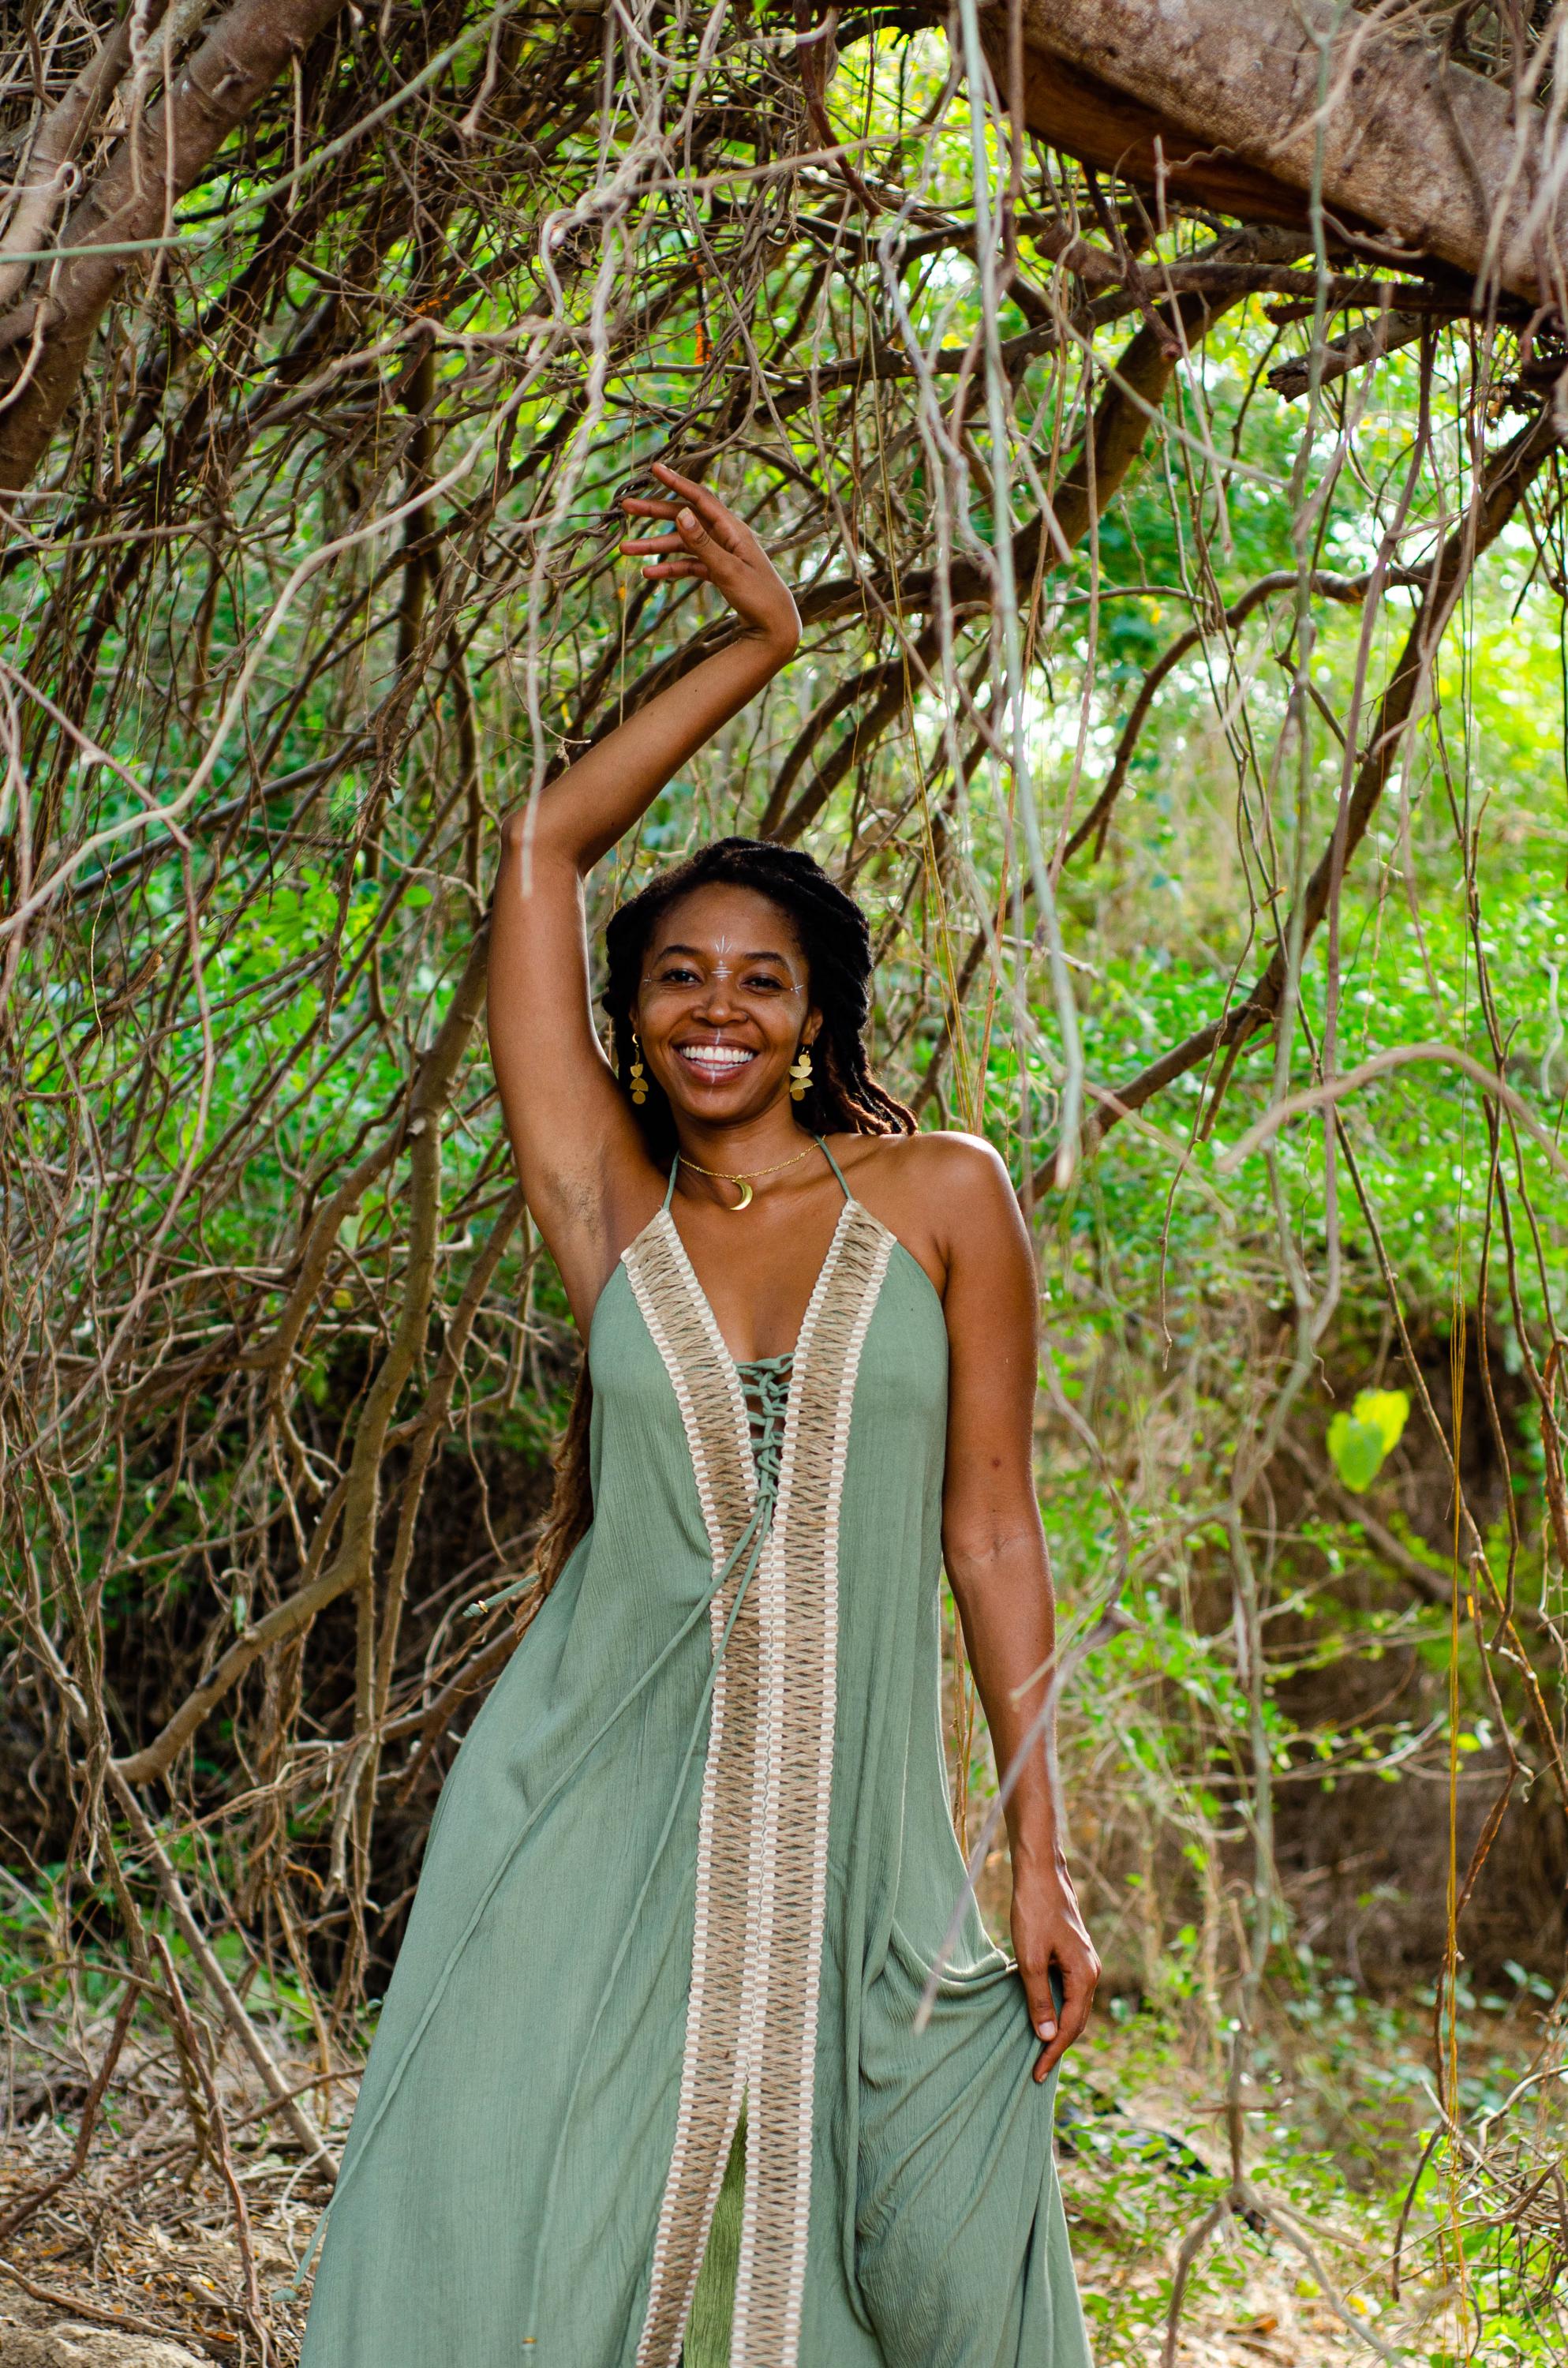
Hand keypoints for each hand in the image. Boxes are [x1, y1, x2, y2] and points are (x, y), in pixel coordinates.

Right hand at [620, 461, 799, 654]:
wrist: (776, 628)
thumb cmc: (760, 597)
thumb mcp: (729, 570)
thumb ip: (703, 544)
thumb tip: (680, 513)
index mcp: (732, 530)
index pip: (700, 498)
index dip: (676, 482)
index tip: (655, 468)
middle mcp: (726, 537)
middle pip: (684, 518)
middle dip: (655, 513)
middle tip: (626, 507)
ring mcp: (721, 554)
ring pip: (683, 544)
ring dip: (655, 546)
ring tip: (626, 549)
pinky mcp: (717, 571)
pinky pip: (689, 564)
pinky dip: (670, 568)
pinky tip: (649, 573)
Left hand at [1010, 1857, 1099, 2082]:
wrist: (1040, 1873)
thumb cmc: (1033, 1912)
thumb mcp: (1030, 1960)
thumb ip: (1039, 1999)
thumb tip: (1048, 2037)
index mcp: (1085, 1975)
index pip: (1071, 2026)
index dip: (1053, 2052)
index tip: (1036, 2074)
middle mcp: (1091, 1971)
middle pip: (1077, 2019)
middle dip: (1059, 2045)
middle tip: (1037, 2070)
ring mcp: (1084, 1961)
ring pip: (1074, 2005)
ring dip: (1059, 2028)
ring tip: (1039, 2049)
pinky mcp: (1072, 1953)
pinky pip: (1068, 1990)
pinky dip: (1056, 2008)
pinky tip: (1041, 2014)